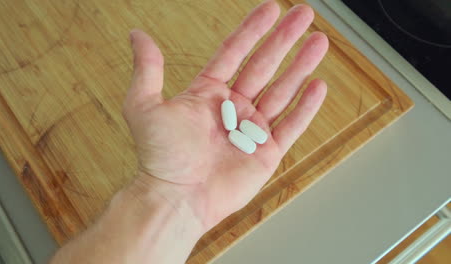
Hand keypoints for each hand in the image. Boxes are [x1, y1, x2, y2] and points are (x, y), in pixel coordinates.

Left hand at [123, 0, 327, 230]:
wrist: (177, 198)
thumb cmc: (160, 158)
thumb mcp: (145, 106)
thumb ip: (147, 69)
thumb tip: (137, 36)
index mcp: (207, 94)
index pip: (235, 52)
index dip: (253, 29)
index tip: (271, 9)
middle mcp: (232, 109)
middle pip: (264, 65)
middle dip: (285, 39)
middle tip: (303, 15)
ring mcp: (251, 130)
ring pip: (282, 90)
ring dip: (301, 66)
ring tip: (318, 42)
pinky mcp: (266, 153)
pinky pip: (290, 125)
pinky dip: (305, 107)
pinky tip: (317, 86)